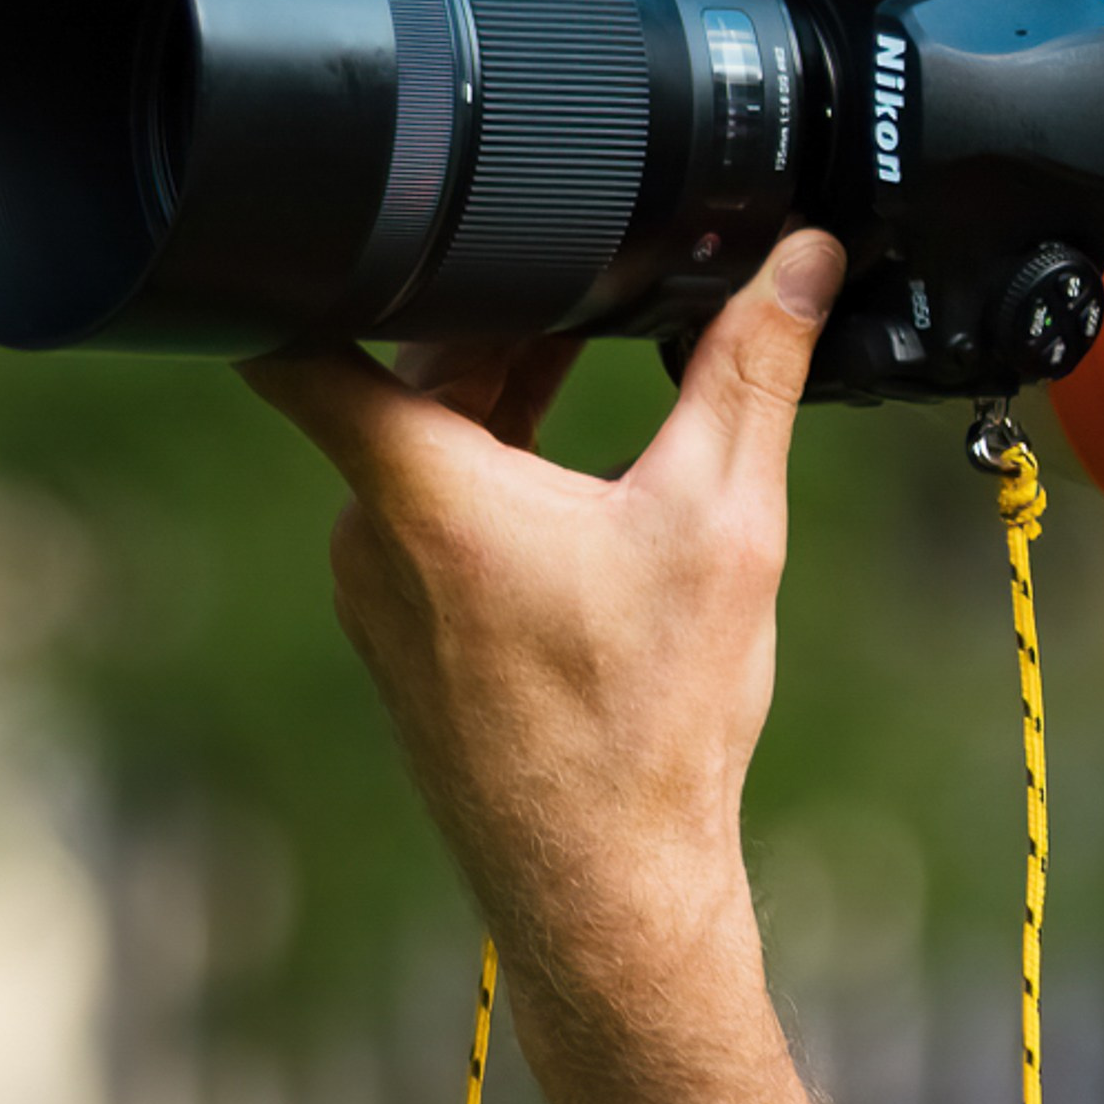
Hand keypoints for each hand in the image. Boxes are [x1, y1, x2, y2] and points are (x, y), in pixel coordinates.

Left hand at [240, 233, 843, 998]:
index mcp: (424, 484)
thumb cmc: (647, 727)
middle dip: (501, 323)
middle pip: (408, 376)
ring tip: (606, 371)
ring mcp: (377, 594)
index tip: (380, 211)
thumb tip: (800, 262)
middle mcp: (372, 534)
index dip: (328, 259)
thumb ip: (752, 373)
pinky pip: (433, 521)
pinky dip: (498, 483)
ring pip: (425, 451)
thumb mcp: (723, 523)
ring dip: (505, 405)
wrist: (606, 891)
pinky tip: (587, 496)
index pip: (303, 336)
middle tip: (600, 282)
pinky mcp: (404, 642)